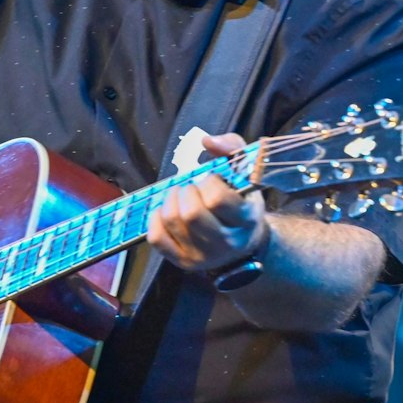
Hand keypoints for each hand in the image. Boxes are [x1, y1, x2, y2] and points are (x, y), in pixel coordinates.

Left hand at [148, 132, 267, 271]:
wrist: (243, 243)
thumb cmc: (241, 201)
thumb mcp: (246, 172)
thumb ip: (232, 148)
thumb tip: (206, 140)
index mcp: (246, 220)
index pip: (217, 199)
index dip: (209, 183)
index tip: (212, 181)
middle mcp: (226, 243)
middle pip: (191, 213)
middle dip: (186, 191)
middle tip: (192, 188)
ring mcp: (203, 256)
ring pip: (171, 221)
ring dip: (170, 199)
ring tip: (180, 196)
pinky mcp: (183, 261)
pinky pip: (156, 238)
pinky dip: (155, 219)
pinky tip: (167, 211)